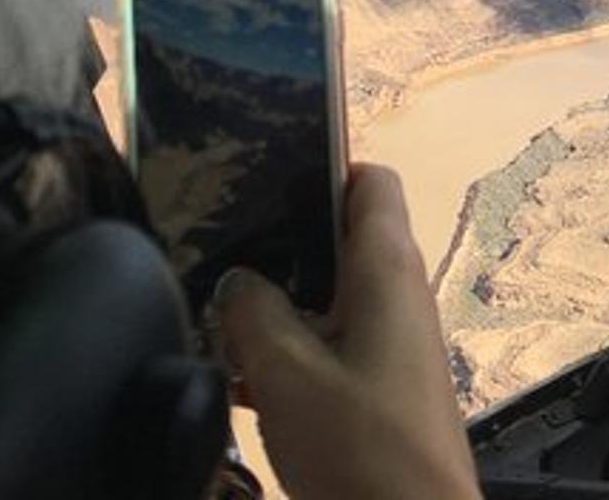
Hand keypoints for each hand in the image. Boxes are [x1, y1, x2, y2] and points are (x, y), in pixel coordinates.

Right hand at [213, 166, 477, 499]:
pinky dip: (287, 350)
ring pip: (326, 296)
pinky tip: (236, 375)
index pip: (370, 181)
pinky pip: (328, 345)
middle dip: (280, 239)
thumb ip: (253, 312)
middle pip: (339, 238)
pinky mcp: (379, 385)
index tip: (262, 176)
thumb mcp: (286, 370)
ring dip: (276, 303)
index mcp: (387, 268)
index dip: (321, 165)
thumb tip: (236, 279)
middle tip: (217, 244)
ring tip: (212, 312)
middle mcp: (397, 293)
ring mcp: (391, 341)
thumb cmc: (361, 442)